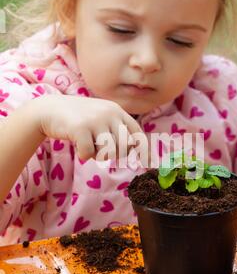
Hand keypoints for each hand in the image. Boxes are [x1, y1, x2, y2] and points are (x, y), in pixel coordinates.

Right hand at [32, 94, 147, 161]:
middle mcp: (110, 113)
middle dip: (116, 154)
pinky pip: (89, 154)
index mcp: (117, 111)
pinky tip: (77, 145)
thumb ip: (118, 131)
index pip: (138, 133)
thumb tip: (135, 149)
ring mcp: (95, 119)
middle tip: (102, 149)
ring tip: (89, 145)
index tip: (148, 164)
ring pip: (109, 153)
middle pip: (125, 147)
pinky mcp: (81, 128)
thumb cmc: (80, 118)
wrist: (50, 109)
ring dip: (98, 155)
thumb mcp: (102, 118)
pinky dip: (83, 155)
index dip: (144, 150)